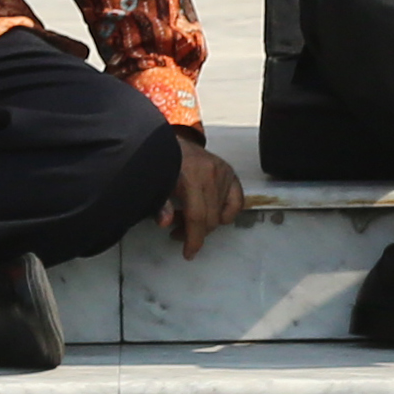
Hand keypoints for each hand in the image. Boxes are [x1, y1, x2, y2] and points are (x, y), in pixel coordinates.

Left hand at [165, 139, 245, 259]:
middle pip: (210, 218)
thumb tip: (164, 222)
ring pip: (221, 213)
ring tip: (189, 218)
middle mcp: (211, 173)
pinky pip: (236, 202)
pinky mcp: (230, 172)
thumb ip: (160, 204)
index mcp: (191, 176)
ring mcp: (223, 172)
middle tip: (179, 232)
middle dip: (195, 232)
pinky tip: (212, 212)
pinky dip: (226, 212)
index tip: (189, 253)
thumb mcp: (157, 183)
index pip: (197, 216)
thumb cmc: (162, 162)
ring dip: (207, 222)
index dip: (193, 239)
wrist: (169, 140)